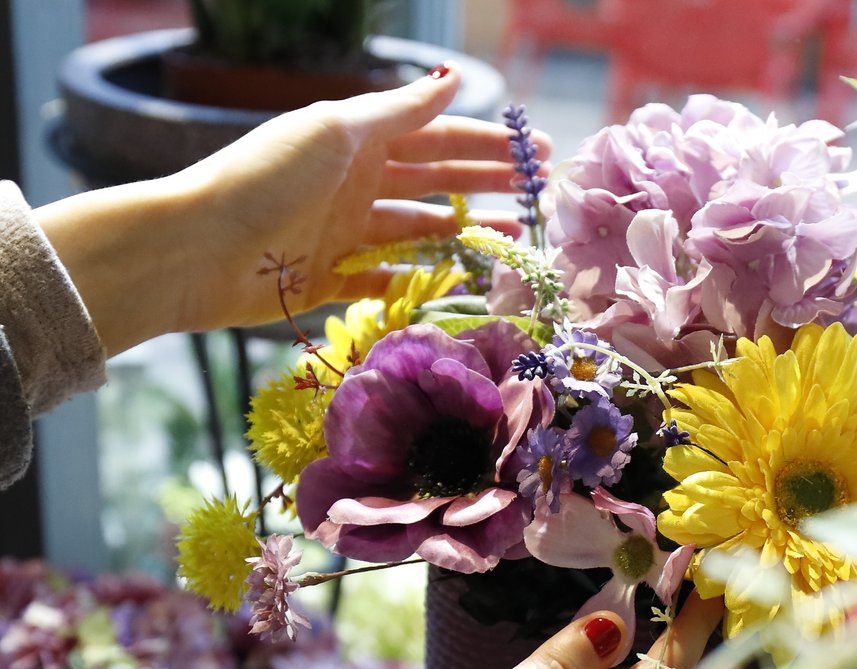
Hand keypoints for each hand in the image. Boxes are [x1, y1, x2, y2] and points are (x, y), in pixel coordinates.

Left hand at [36, 61, 543, 354]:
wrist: (199, 248)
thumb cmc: (266, 178)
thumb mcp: (337, 130)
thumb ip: (399, 110)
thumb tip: (454, 78)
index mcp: (355, 140)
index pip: (435, 136)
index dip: (485, 143)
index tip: (533, 152)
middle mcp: (353, 183)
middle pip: (434, 181)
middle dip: (486, 184)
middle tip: (538, 195)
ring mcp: (343, 233)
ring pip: (419, 231)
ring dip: (465, 232)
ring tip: (513, 239)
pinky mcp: (329, 280)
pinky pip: (386, 279)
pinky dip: (419, 280)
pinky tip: (458, 282)